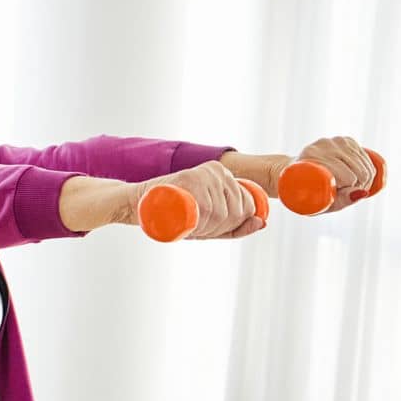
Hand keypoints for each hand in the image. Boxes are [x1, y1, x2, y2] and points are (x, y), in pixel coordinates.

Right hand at [135, 161, 263, 239]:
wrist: (138, 204)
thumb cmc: (174, 215)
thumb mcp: (209, 225)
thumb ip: (238, 226)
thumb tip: (262, 223)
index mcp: (226, 176)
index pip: (248, 208)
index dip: (232, 225)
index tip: (209, 226)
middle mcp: (218, 172)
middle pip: (238, 212)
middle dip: (219, 228)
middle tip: (196, 226)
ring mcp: (205, 174)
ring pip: (223, 215)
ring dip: (206, 228)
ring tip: (188, 221)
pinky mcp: (190, 178)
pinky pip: (208, 211)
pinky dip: (199, 223)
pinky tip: (188, 218)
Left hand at [287, 135, 378, 212]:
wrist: (290, 174)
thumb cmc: (304, 192)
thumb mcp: (318, 203)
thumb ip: (341, 200)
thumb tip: (363, 192)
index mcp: (311, 156)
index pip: (347, 177)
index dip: (350, 190)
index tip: (339, 194)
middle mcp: (323, 145)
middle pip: (359, 171)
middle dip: (360, 186)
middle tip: (346, 192)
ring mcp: (334, 140)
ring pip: (365, 165)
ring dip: (365, 179)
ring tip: (351, 186)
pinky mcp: (345, 140)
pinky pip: (367, 156)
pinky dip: (368, 169)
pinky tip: (358, 176)